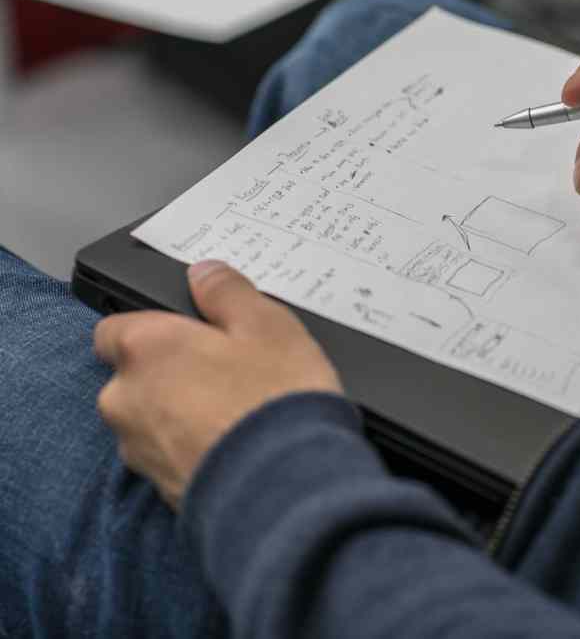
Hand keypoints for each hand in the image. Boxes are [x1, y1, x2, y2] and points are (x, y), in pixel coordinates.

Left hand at [94, 260, 342, 508]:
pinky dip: (191, 448)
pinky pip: (169, 455)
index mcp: (145, 348)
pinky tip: (234, 445)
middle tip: (226, 371)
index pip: (114, 328)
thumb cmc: (273, 400)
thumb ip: (227, 292)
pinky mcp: (158, 487)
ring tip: (236, 412)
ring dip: (179, 413)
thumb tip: (205, 273)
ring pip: (149, 419)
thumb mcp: (268, 325)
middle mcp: (125, 398)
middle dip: (169, 373)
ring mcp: (138, 448)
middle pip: (133, 376)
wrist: (284, 487)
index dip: (152, 327)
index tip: (189, 332)